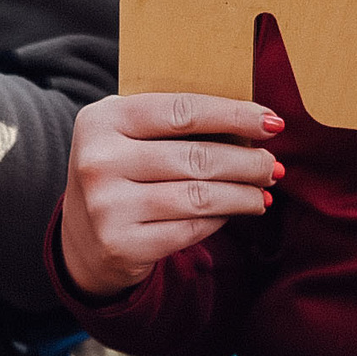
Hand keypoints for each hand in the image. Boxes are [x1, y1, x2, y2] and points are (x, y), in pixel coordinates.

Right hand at [57, 94, 283, 300]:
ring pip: (199, 196)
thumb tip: (252, 123)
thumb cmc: (121, 170)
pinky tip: (237, 210)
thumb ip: (174, 121)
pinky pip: (190, 228)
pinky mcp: (122, 244)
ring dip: (243, 194)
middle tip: (273, 165)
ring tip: (265, 190)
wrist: (83, 235)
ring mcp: (107, 207)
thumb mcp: (129, 133)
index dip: (233, 115)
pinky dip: (222, 218)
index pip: (181, 111)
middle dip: (247, 161)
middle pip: (196, 157)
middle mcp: (99, 161)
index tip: (272, 122)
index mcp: (102, 120)